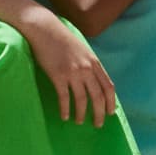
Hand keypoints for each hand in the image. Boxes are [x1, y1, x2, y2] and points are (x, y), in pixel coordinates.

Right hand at [22, 9, 115, 125]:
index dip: (111, 102)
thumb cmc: (62, 39)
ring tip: (80, 122)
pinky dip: (65, 109)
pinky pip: (64, 97)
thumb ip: (89, 65)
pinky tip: (64, 117)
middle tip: (98, 124)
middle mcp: (86, 69)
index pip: (108, 87)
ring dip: (82, 114)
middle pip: (98, 96)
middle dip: (100, 113)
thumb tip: (94, 82)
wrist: (45, 29)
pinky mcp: (58, 76)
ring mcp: (73, 73)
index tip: (110, 113)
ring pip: (82, 99)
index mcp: (94, 62)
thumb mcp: (82, 50)